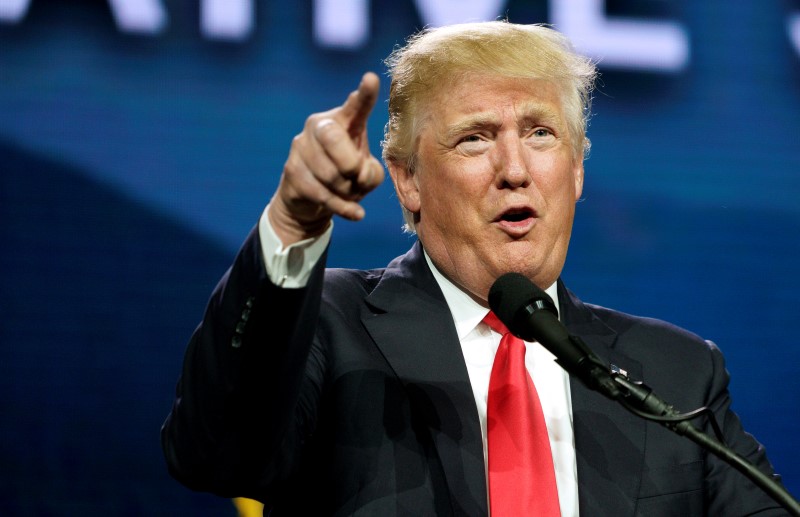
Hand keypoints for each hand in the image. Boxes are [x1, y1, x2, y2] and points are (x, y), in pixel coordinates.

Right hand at [268, 72, 384, 245]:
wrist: (310, 200)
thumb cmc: (346, 176)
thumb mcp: (366, 173)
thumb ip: (371, 172)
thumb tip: (359, 174)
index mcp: (342, 121)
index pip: (355, 106)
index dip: (364, 95)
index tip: (371, 79)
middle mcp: (318, 126)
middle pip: (333, 138)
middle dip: (350, 164)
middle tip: (357, 177)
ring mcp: (300, 147)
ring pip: (330, 174)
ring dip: (348, 191)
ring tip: (349, 192)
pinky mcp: (291, 171)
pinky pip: (322, 194)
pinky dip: (343, 207)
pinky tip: (355, 214)